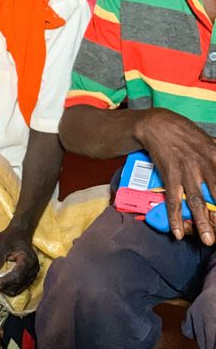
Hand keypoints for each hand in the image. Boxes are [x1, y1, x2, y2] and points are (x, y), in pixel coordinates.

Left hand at [0, 223, 38, 295]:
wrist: (19, 234)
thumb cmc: (10, 237)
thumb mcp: (1, 244)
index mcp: (28, 259)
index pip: (17, 275)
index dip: (5, 282)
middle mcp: (33, 268)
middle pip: (18, 283)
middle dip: (4, 286)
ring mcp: (33, 273)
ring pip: (19, 288)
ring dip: (6, 289)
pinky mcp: (29, 276)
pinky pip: (20, 286)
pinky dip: (10, 287)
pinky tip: (1, 284)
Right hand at [136, 108, 215, 244]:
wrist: (157, 125)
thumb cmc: (184, 133)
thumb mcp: (208, 140)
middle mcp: (204, 165)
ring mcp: (186, 172)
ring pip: (197, 202)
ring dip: (203, 223)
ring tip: (208, 240)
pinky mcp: (169, 175)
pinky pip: (173, 200)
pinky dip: (175, 217)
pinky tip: (177, 231)